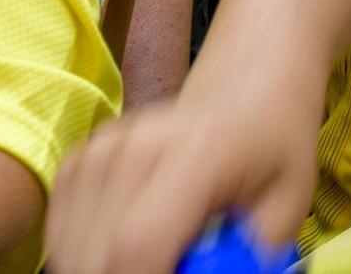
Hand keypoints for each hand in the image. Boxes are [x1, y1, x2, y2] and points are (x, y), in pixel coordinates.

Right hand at [44, 93, 316, 273]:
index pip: (139, 241)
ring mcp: (98, 150)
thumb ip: (248, 254)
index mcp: (197, 150)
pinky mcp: (76, 161)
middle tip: (175, 268)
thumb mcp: (287, 205)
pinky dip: (91, 254)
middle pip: (98, 253)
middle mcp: (135, 144)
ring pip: (71, 250)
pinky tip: (136, 241)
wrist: (244, 93)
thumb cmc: (272, 150)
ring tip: (165, 252)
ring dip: (108, 268)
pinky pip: (63, 235)